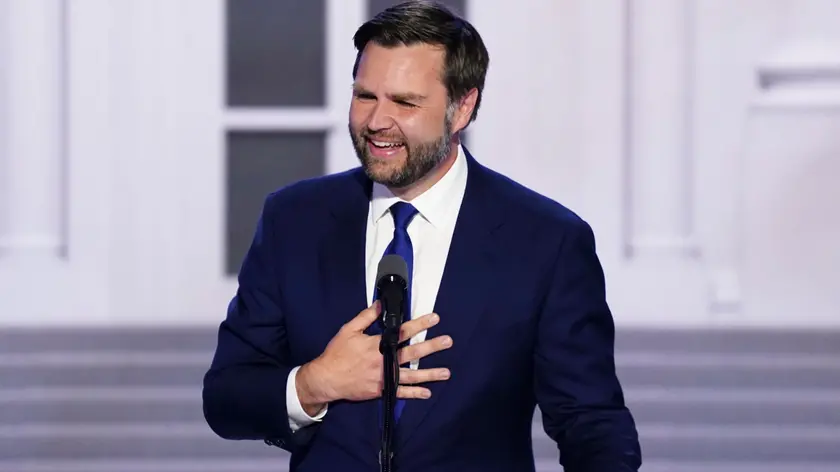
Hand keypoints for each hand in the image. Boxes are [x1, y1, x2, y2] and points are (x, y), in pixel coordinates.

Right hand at [296, 301, 452, 412]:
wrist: (326, 379)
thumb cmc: (336, 354)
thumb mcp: (348, 330)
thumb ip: (366, 317)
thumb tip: (381, 305)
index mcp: (376, 344)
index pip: (403, 332)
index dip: (420, 324)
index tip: (435, 318)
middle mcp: (383, 361)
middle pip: (412, 354)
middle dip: (432, 347)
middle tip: (448, 341)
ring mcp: (383, 378)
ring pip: (411, 376)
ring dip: (430, 374)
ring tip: (446, 372)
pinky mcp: (380, 391)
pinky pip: (400, 393)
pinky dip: (414, 394)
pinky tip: (427, 393)